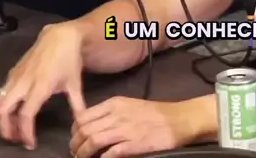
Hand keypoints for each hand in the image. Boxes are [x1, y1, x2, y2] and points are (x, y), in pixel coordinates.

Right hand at [0, 22, 87, 149]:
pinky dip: (2, 106)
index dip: (26, 132)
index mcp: (40, 86)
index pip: (26, 115)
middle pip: (3, 110)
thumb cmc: (69, 60)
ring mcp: (15, 76)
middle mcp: (23, 82)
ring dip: (0, 118)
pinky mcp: (12, 72)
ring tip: (11, 128)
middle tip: (14, 139)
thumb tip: (81, 122)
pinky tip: (13, 111)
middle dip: (5, 128)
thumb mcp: (75, 83)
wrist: (60, 36)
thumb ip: (77, 104)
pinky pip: (1, 92)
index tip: (30, 144)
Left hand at [70, 97, 198, 157]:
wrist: (180, 119)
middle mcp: (117, 115)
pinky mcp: (134, 143)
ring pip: (93, 141)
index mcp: (115, 104)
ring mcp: (125, 129)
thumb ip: (111, 113)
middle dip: (75, 145)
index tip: (76, 138)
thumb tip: (93, 125)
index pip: (83, 116)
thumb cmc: (156, 113)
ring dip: (84, 154)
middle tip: (76, 153)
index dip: (74, 130)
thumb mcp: (130, 105)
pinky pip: (110, 153)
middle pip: (84, 130)